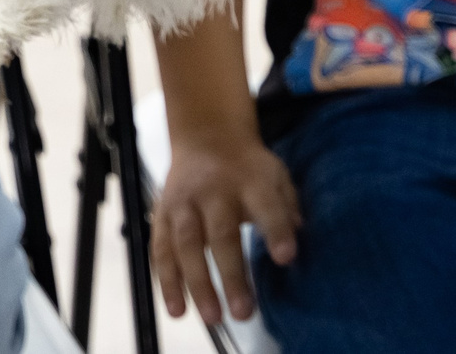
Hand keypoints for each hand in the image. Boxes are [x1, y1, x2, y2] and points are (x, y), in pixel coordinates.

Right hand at [149, 124, 300, 326]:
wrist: (206, 137)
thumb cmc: (248, 167)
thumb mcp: (275, 175)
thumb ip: (286, 206)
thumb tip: (294, 242)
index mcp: (250, 180)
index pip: (266, 206)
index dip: (276, 231)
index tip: (286, 258)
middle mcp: (214, 190)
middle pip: (222, 233)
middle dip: (231, 274)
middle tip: (243, 312)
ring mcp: (184, 201)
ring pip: (187, 244)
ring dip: (196, 283)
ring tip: (211, 318)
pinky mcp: (162, 212)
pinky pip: (161, 248)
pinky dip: (166, 280)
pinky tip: (177, 308)